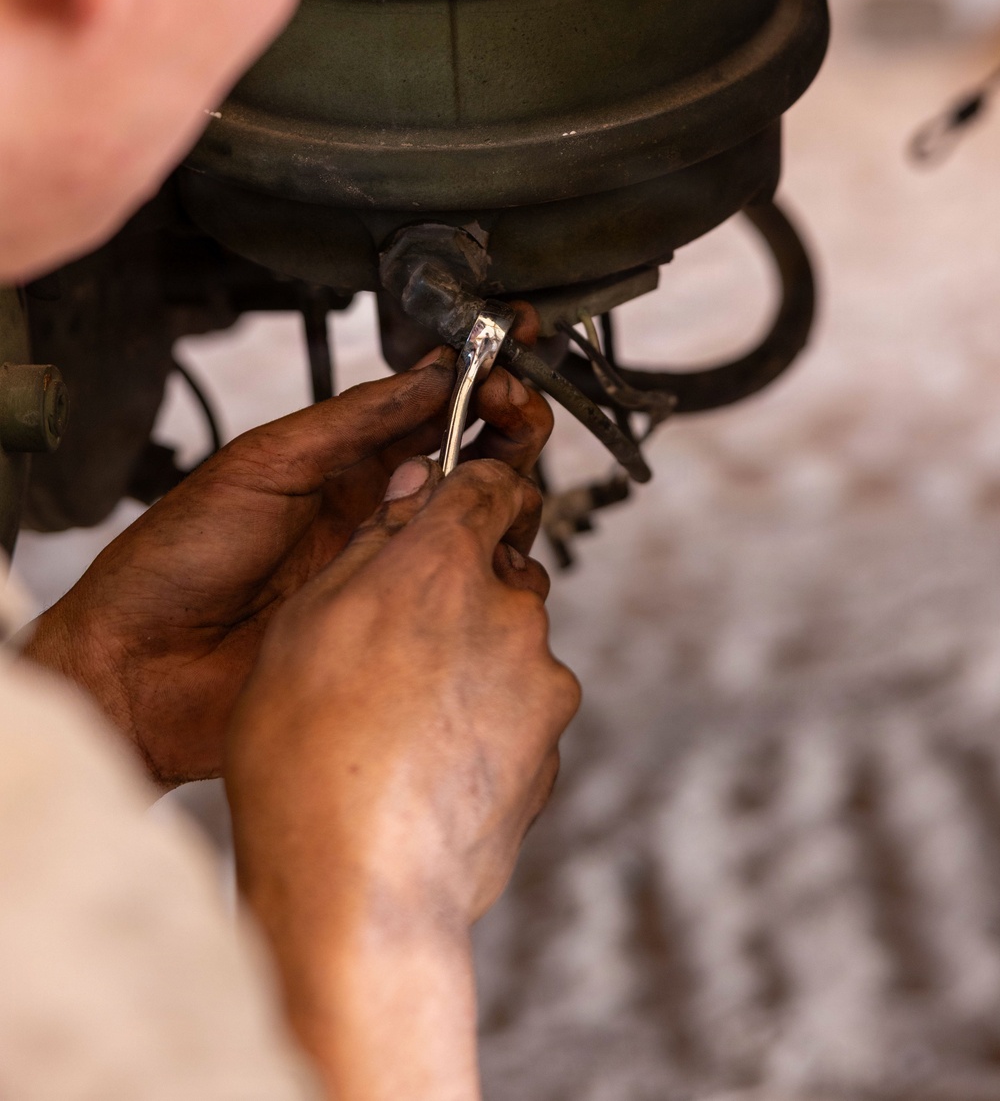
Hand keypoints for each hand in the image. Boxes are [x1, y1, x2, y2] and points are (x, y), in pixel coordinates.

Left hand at [20, 322, 552, 789]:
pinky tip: (486, 551)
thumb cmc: (176, 561)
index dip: (477, 381)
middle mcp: (376, 511)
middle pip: (474, 461)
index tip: (508, 359)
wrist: (142, 666)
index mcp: (342, 462)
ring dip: (508, 492)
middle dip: (511, 426)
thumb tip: (427, 373)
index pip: (429, 408)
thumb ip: (351, 422)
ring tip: (500, 482)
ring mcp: (391, 568)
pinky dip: (494, 568)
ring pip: (481, 523)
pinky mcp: (398, 627)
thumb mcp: (263, 465)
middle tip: (520, 412)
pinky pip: (466, 593)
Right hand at [226, 456, 580, 1100]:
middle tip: (394, 640)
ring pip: (510, 645)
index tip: (452, 500)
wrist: (356, 888)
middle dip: (460, 590)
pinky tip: (425, 760)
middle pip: (499, 571)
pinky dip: (486, 721)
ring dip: (472, 660)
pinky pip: (521, 709)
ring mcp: (541, 685)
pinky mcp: (551, 749)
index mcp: (444, 566)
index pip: (486, 484)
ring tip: (399, 718)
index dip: (466, 488)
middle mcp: (510, 614)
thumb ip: (370, 546)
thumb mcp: (305, 624)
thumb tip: (410, 497)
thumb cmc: (307, 758)